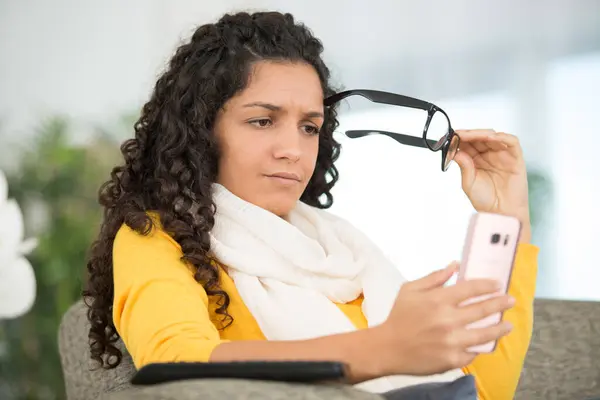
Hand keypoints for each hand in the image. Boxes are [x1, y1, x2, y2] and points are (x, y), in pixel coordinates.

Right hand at [372, 263, 513, 376]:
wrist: (388, 348)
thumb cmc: (399, 316)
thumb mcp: (410, 290)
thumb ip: (434, 277)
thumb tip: (455, 265)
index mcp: (438, 300)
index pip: (471, 289)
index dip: (488, 285)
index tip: (498, 285)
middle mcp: (448, 320)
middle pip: (483, 309)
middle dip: (500, 303)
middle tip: (511, 300)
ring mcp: (452, 341)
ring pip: (485, 334)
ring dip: (500, 328)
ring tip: (508, 325)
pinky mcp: (452, 359)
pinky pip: (473, 352)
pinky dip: (481, 348)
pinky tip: (487, 343)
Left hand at [453, 129, 530, 241]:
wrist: (501, 214)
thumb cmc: (485, 201)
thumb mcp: (468, 183)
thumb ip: (464, 166)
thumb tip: (455, 151)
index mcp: (476, 160)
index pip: (468, 143)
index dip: (459, 138)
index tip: (450, 136)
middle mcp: (489, 156)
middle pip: (480, 137)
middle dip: (468, 134)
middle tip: (458, 134)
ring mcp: (503, 156)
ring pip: (494, 136)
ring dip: (481, 133)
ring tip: (470, 135)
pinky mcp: (516, 158)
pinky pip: (512, 142)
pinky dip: (503, 137)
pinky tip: (491, 137)